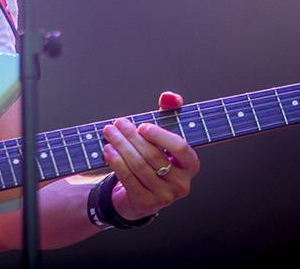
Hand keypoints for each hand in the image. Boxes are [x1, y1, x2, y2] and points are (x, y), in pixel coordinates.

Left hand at [101, 91, 200, 220]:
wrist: (141, 192)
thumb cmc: (155, 158)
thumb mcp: (164, 135)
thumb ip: (169, 112)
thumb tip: (169, 97)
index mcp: (191, 165)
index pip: (181, 148)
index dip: (161, 136)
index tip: (143, 126)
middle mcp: (182, 184)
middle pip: (154, 156)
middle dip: (132, 137)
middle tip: (117, 123)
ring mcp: (165, 197)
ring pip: (139, 166)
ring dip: (121, 147)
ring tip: (109, 133)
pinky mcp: (146, 203)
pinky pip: (129, 179)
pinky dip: (116, 162)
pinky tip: (108, 150)